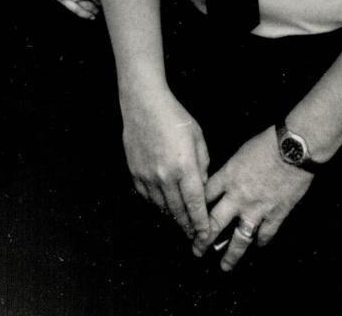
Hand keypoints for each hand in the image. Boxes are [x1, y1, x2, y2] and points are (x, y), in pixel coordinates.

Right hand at [121, 88, 210, 242]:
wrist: (144, 104)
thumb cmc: (174, 117)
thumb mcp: (197, 137)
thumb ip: (202, 164)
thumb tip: (201, 185)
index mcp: (184, 167)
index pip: (195, 204)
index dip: (201, 223)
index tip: (205, 235)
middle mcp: (165, 176)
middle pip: (178, 210)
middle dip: (188, 226)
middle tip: (194, 236)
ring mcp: (148, 176)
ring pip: (162, 206)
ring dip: (173, 216)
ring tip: (181, 222)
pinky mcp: (135, 173)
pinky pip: (147, 197)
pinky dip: (157, 204)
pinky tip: (163, 205)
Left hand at [194, 127, 313, 270]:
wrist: (294, 148)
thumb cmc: (268, 143)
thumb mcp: (240, 152)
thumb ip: (231, 171)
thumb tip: (225, 182)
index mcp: (228, 177)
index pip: (204, 197)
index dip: (195, 210)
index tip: (190, 220)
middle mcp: (238, 196)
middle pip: (214, 223)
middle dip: (203, 240)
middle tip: (196, 250)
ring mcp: (257, 208)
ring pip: (239, 238)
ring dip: (230, 254)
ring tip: (224, 266)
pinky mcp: (276, 214)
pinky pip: (265, 234)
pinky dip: (261, 241)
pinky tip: (257, 245)